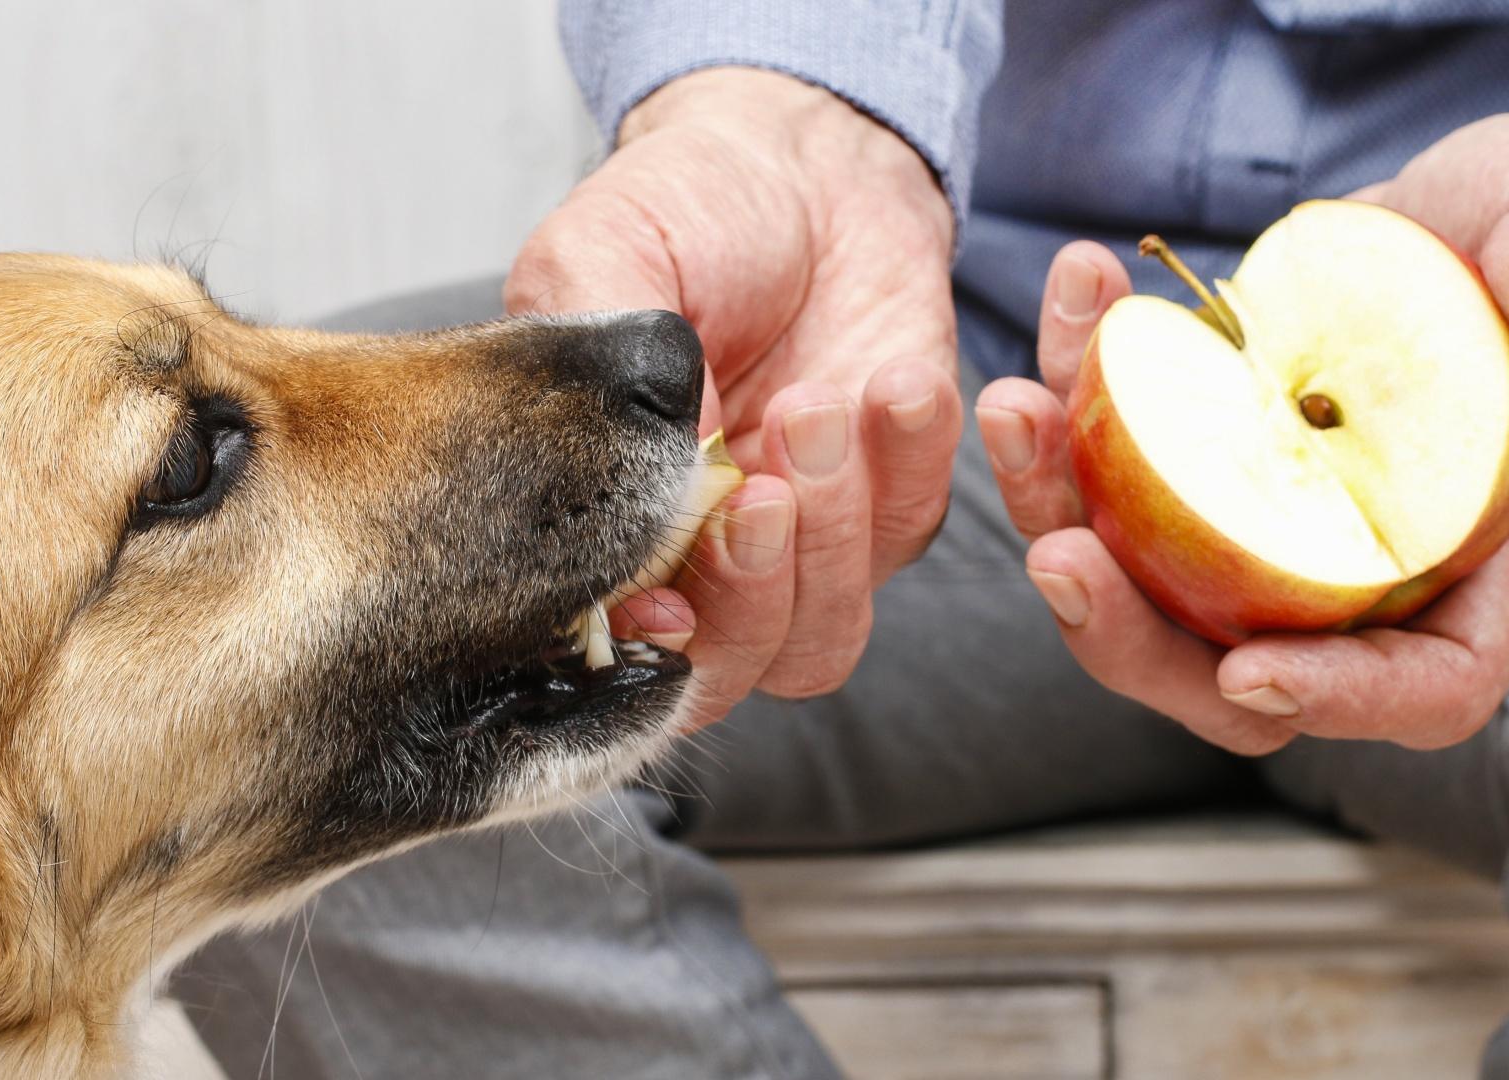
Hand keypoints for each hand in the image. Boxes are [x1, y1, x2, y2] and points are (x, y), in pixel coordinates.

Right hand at [508, 68, 963, 726]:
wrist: (802, 159)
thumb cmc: (682, 209)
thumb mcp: (596, 262)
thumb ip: (598, 387)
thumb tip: (640, 505)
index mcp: (604, 520)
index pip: (616, 647)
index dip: (645, 653)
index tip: (667, 603)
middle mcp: (699, 558)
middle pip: (730, 669)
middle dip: (751, 592)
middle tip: (763, 487)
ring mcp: (803, 544)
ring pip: (823, 637)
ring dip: (831, 535)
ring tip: (819, 403)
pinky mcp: (895, 500)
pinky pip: (912, 531)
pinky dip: (910, 464)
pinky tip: (896, 380)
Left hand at [976, 113, 1508, 752]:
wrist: (1471, 213)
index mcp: (1474, 552)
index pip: (1423, 685)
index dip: (1339, 701)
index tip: (1250, 673)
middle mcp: (1352, 564)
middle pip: (1228, 669)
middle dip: (1128, 632)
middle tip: (1058, 553)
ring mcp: (1259, 519)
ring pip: (1136, 575)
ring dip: (1053, 500)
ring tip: (1018, 408)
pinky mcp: (1192, 457)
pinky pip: (1107, 462)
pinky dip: (1070, 392)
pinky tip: (1076, 296)